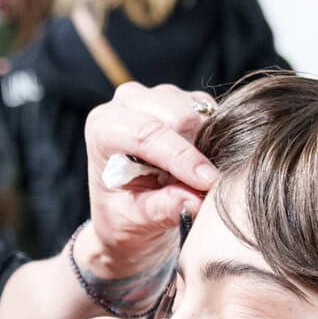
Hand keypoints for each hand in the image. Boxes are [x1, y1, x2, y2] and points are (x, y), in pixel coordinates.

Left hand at [83, 82, 217, 276]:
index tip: (207, 183)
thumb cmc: (125, 216)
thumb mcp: (136, 222)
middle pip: (177, 116)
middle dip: (194, 152)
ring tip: (189, 177)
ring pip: (198, 112)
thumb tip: (195, 201)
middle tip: (195, 188)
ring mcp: (158, 96)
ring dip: (205, 147)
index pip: (146, 133)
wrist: (132, 212)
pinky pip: (212, 114)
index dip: (180, 157)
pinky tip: (200, 161)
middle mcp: (128, 102)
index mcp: (104, 127)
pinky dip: (214, 139)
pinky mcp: (185, 99)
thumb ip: (162, 210)